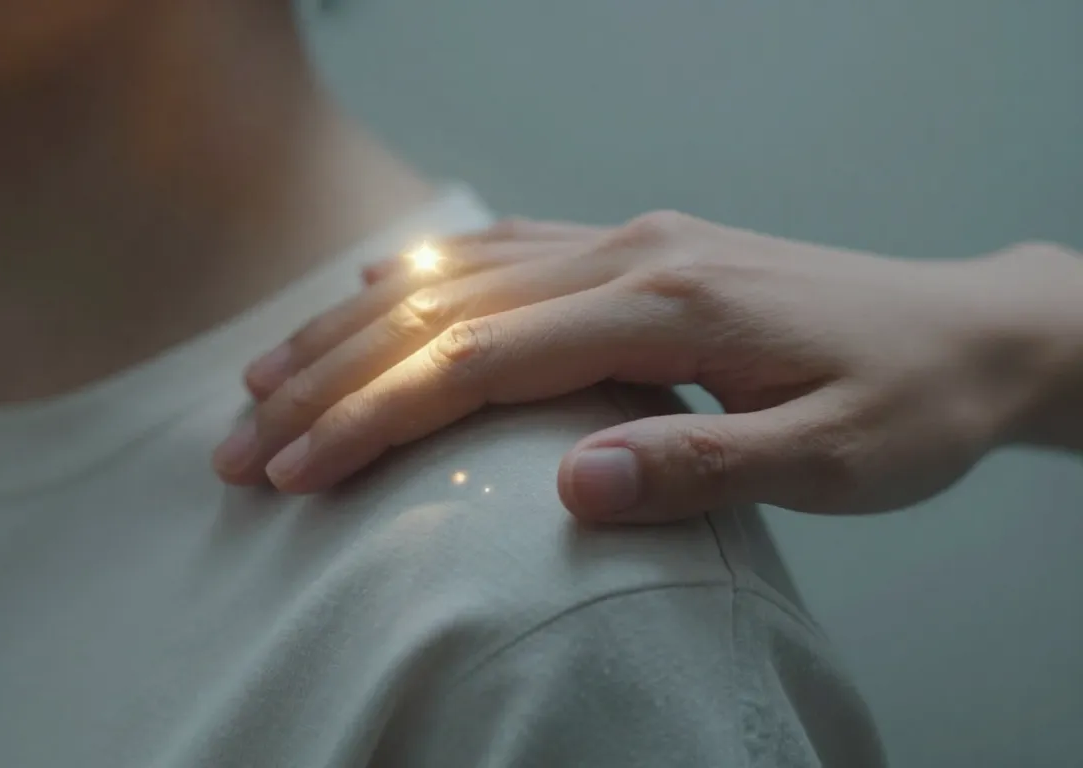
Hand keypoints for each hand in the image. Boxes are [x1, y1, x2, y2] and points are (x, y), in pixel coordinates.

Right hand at [213, 212, 1082, 522]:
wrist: (970, 333)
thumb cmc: (905, 404)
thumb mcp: (830, 461)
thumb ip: (700, 470)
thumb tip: (568, 485)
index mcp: (665, 306)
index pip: (478, 363)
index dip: (373, 416)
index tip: (293, 468)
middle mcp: (629, 254)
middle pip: (440, 308)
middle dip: (327, 376)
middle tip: (238, 439)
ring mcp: (628, 240)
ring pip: (456, 271)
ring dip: (352, 324)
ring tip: (265, 374)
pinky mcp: (635, 247)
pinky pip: (504, 248)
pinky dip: (424, 276)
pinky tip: (377, 291)